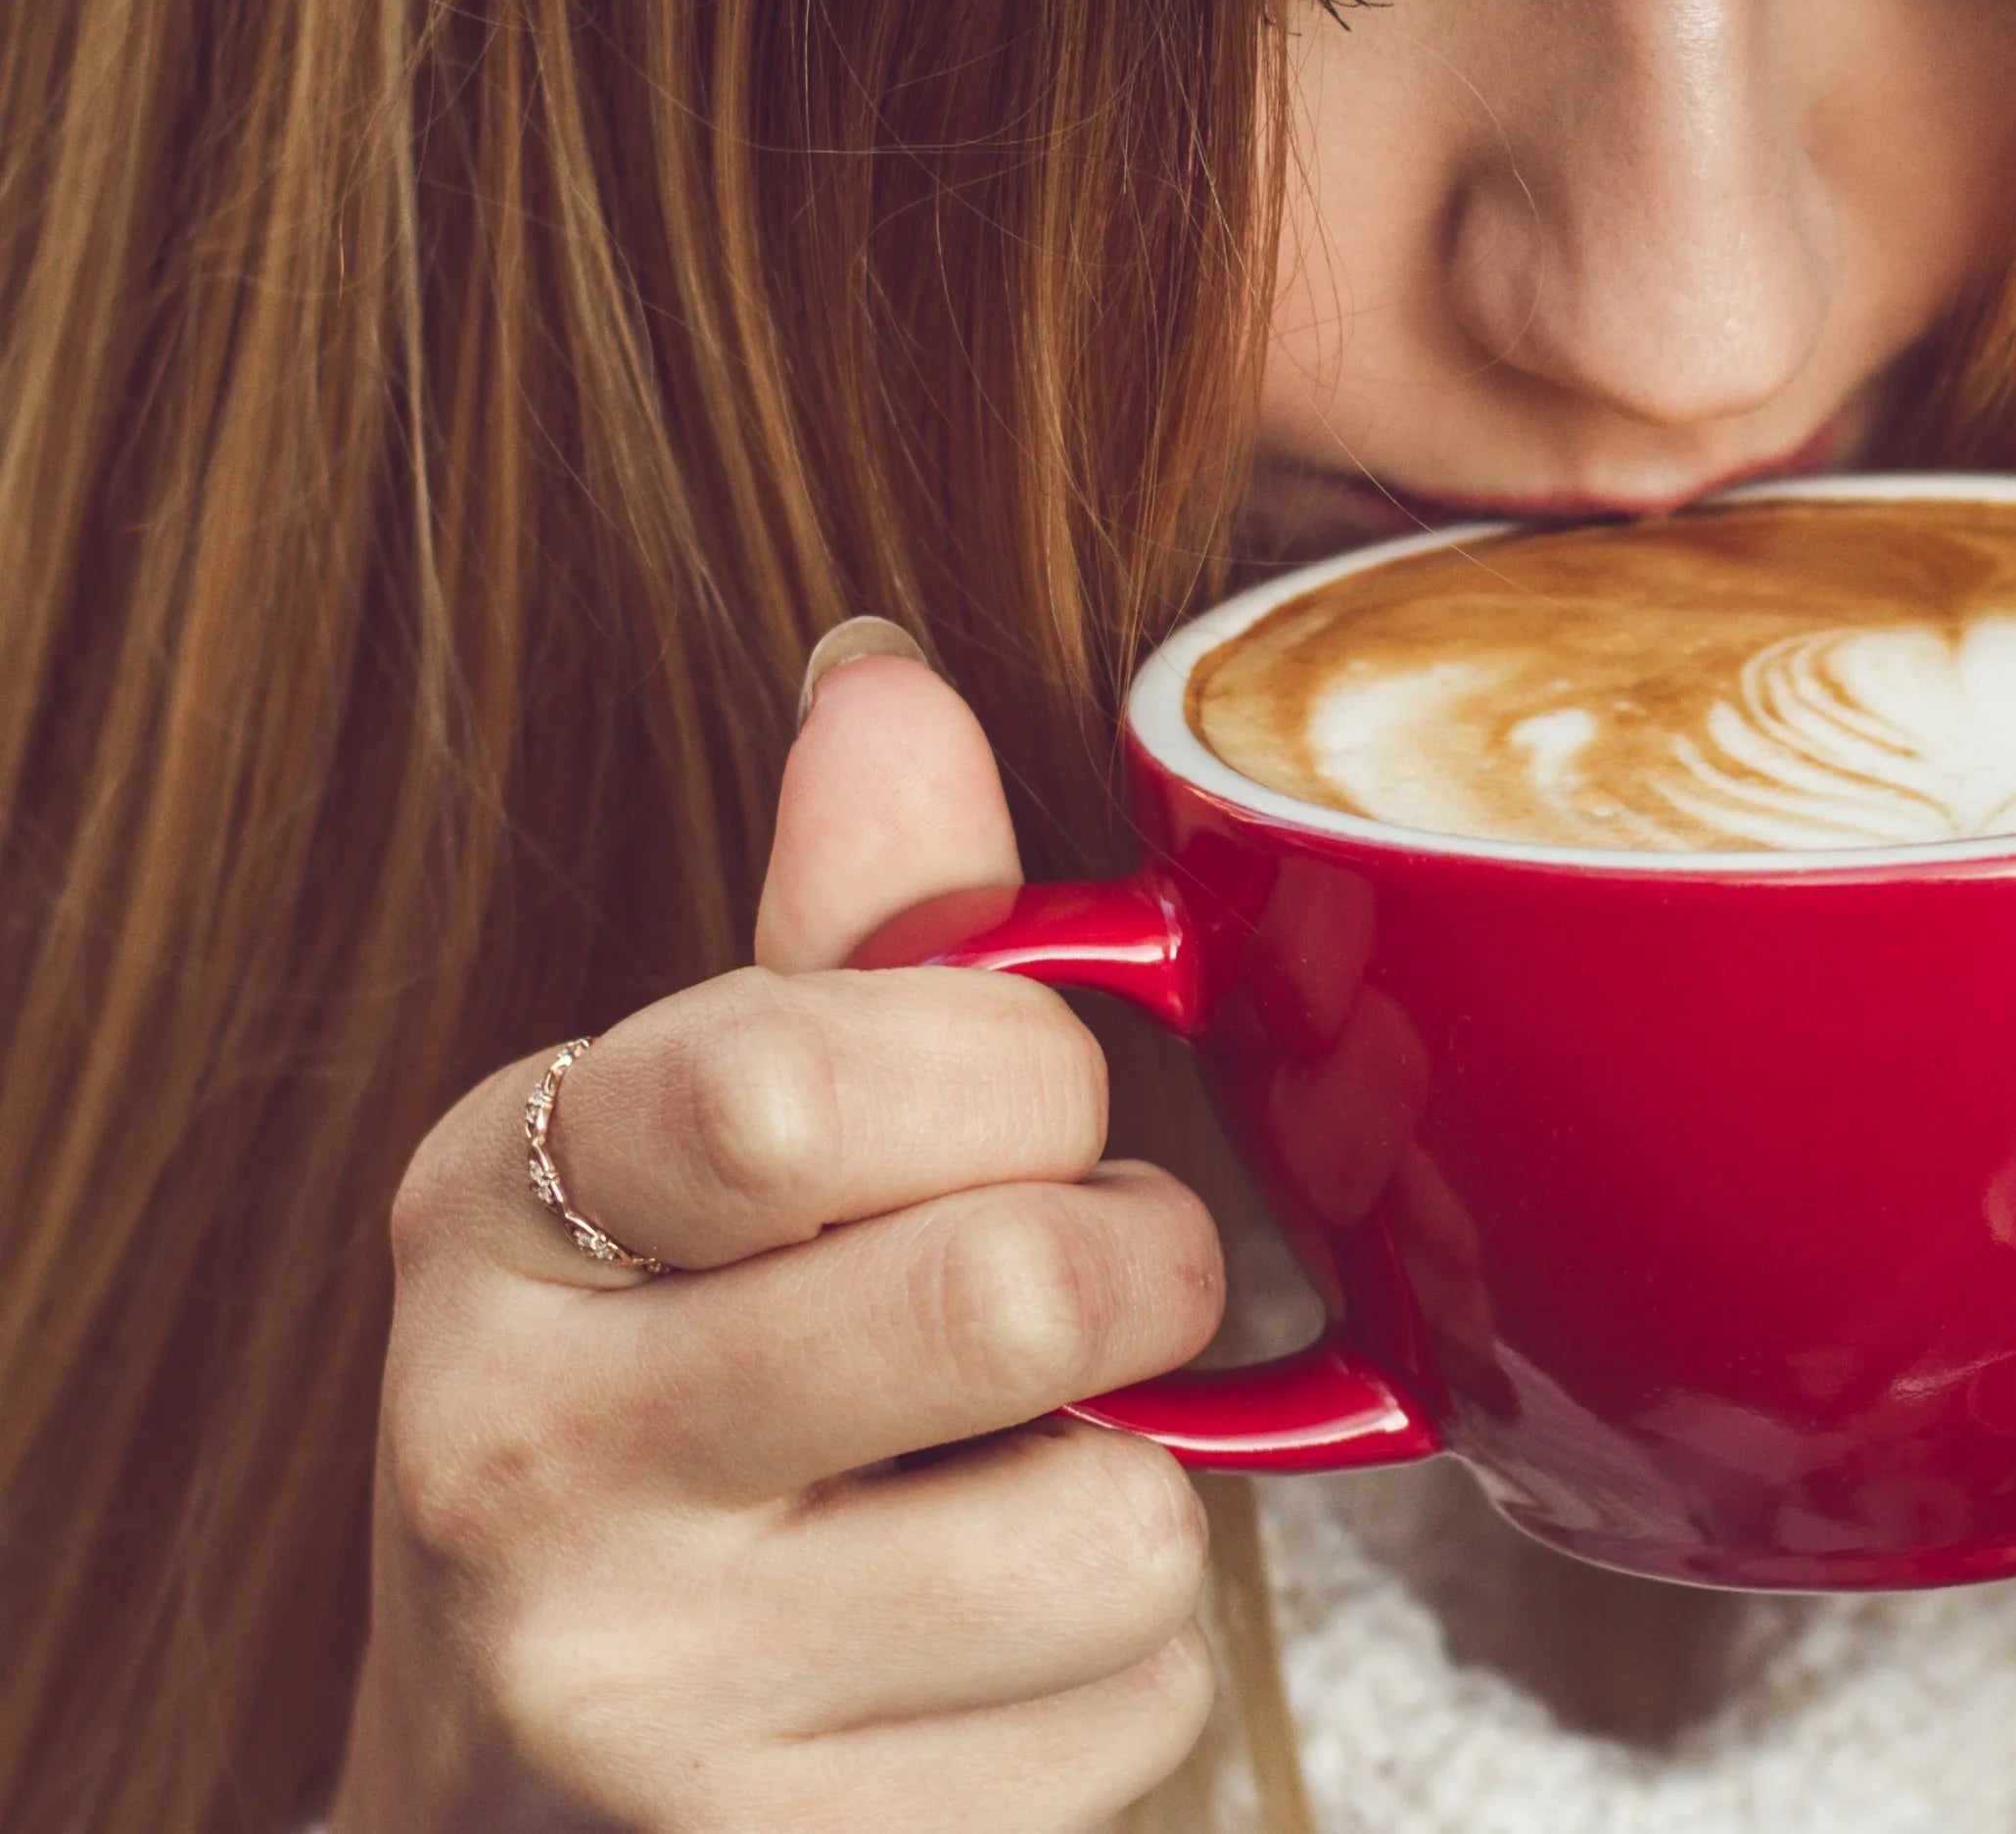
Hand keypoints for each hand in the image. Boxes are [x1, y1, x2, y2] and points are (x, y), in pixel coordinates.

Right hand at [333, 631, 1226, 1833]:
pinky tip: (976, 1660)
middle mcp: (523, 1457)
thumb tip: (888, 677)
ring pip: (1117, 1525)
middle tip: (1081, 1289)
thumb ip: (837, 940)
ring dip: (1131, 1497)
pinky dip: (1113, 1678)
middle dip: (1135, 1267)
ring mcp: (643, 1696)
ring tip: (996, 1494)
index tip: (1024, 1101)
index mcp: (498, 1213)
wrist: (527, 1801)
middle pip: (1013, 1286)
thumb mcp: (691, 1167)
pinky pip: (1128, 1713)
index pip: (806, 1070)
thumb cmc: (668, 1414)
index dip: (1019, 1069)